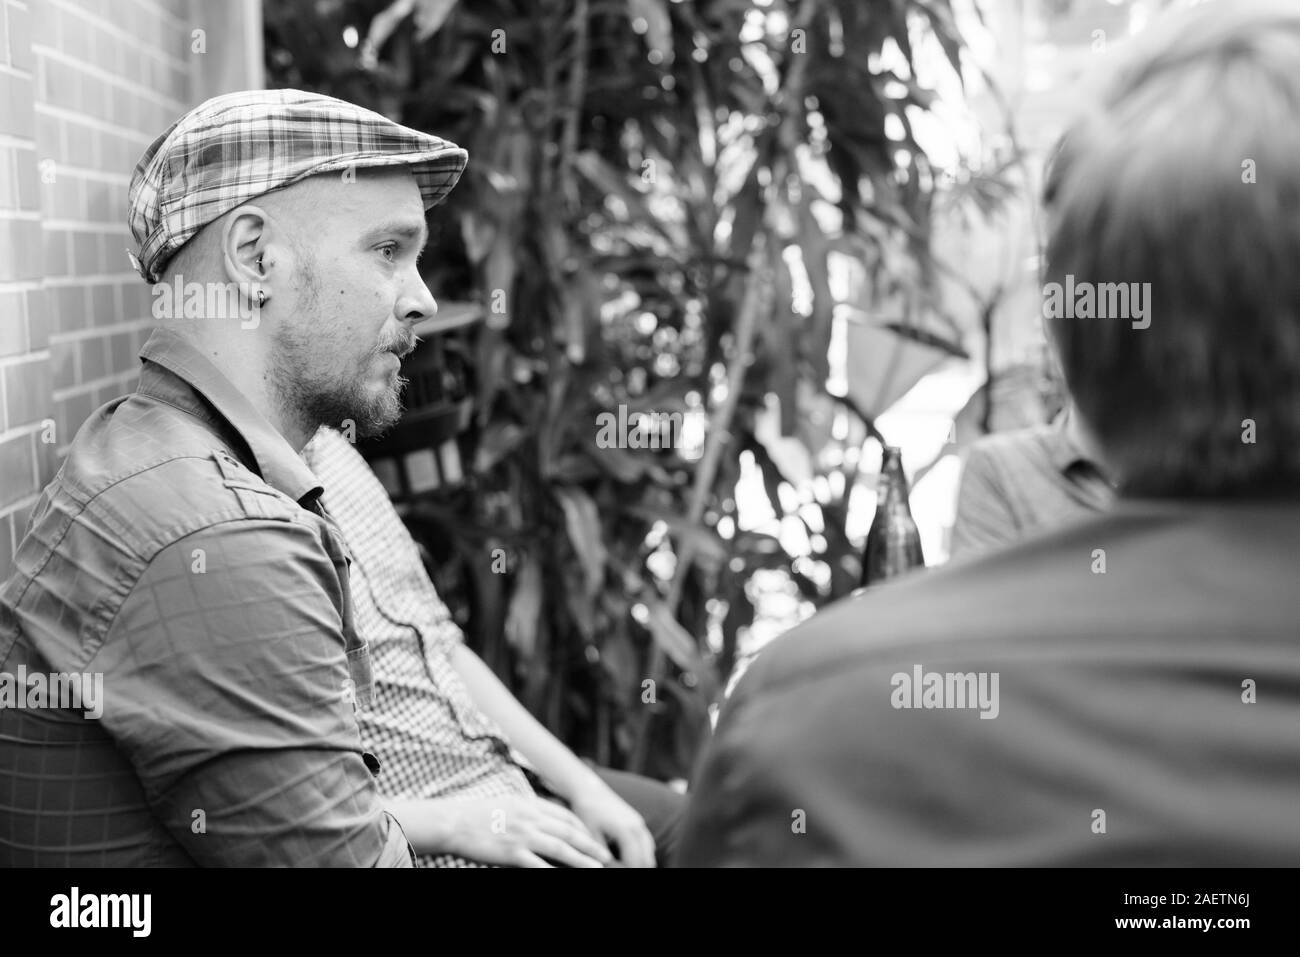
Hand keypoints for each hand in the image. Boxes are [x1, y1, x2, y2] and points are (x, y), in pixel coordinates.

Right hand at [433, 794, 613, 867]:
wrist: (453, 822)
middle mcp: (530, 818)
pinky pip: (539, 865)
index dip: (582, 828)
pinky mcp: (512, 853)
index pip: (564, 816)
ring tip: (596, 868)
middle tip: (605, 856)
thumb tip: (542, 818)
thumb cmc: (476, 814)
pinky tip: (565, 877)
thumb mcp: (506, 804)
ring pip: (561, 848)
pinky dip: (555, 872)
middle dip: (589, 844)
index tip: (591, 837)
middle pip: (568, 832)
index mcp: (530, 804)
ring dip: (582, 859)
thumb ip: (526, 810)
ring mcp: (523, 835)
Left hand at [568, 782, 655, 867]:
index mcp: (625, 831)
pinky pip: (647, 843)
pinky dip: (642, 853)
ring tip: (622, 864)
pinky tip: (628, 857)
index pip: (633, 862)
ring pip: (650, 852)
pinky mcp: (638, 821)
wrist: (590, 789)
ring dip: (640, 862)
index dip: (623, 870)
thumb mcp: (591, 835)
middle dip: (634, 867)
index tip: (608, 867)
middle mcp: (637, 827)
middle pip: (646, 860)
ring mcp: (639, 823)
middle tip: (617, 867)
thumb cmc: (587, 811)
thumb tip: (605, 866)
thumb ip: (602, 854)